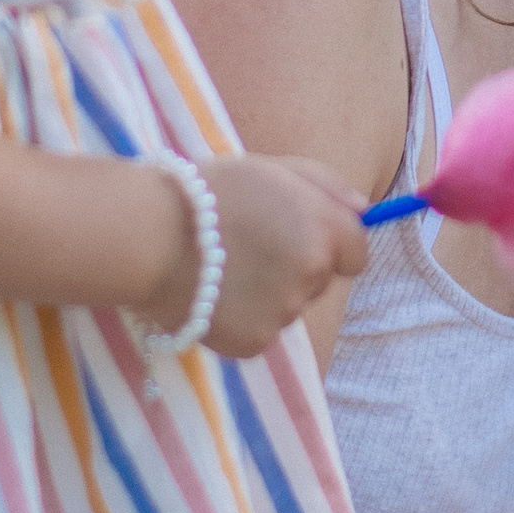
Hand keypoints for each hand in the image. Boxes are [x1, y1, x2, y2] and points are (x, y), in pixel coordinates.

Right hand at [174, 157, 370, 358]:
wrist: (147, 236)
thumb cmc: (208, 193)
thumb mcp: (272, 169)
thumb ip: (327, 186)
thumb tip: (366, 211)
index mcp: (321, 230)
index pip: (358, 252)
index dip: (333, 243)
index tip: (301, 236)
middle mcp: (311, 274)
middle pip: (321, 279)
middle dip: (296, 265)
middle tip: (248, 246)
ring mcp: (283, 313)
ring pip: (290, 306)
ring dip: (269, 292)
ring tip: (223, 268)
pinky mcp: (253, 343)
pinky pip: (261, 331)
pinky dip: (243, 317)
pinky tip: (213, 294)